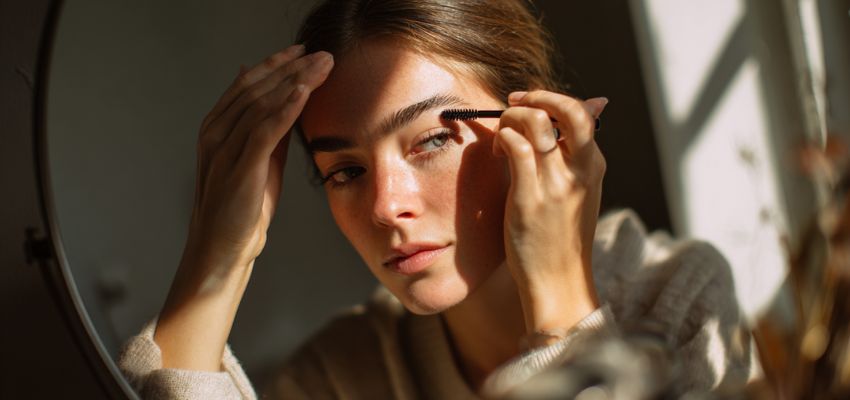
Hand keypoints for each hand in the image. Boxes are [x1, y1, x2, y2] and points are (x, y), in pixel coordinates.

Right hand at [185, 44, 333, 283]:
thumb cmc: (242, 208)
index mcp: (215, 129)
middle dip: (291, 68)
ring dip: (295, 82)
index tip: (303, 51)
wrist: (223, 250)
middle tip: (323, 54)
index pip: (247, 85)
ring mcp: (224, 151)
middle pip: (256, 89)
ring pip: (261, 104)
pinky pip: (264, 131)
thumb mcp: (257, 162)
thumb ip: (266, 130)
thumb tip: (281, 100)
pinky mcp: (239, 169)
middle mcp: (215, 134)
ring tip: (322, 67)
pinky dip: (285, 110)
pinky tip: (304, 93)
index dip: (275, 65)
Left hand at [493, 90, 607, 338]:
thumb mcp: (581, 189)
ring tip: (502, 133)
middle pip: (567, 110)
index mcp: (594, 165)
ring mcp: (555, 183)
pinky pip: (515, 147)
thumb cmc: (563, 236)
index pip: (580, 112)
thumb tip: (598, 102)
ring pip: (535, 122)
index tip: (530, 103)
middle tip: (514, 102)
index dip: (551, 100)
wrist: (558, 281)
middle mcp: (579, 170)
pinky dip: (503, 138)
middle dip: (537, 96)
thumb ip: (579, 151)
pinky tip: (498, 151)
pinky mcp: (529, 198)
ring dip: (511, 117)